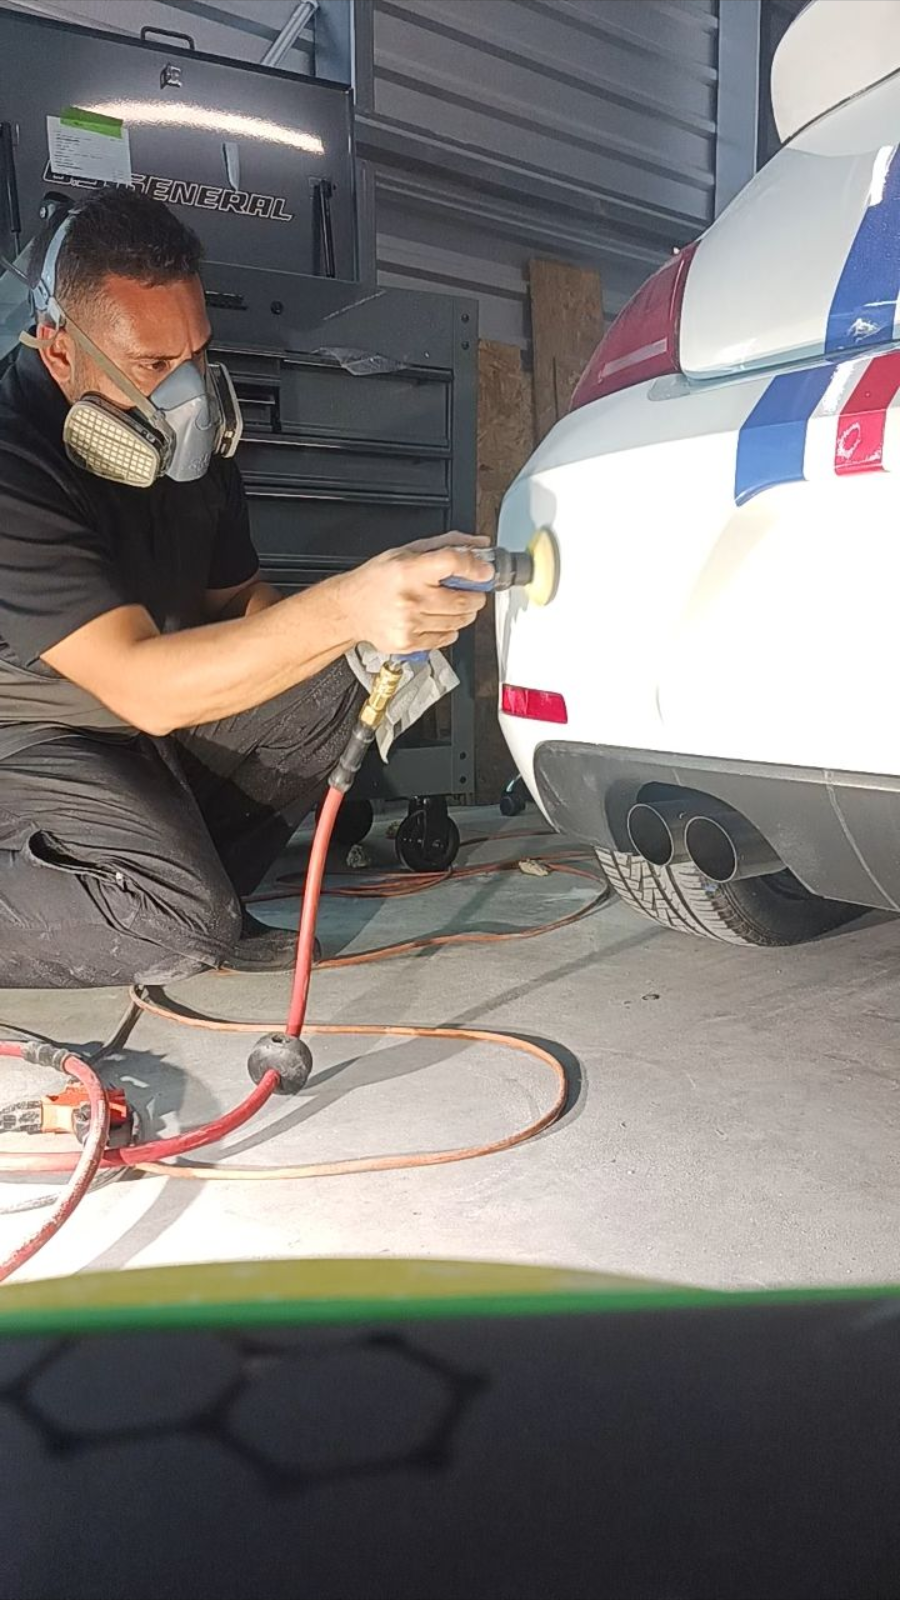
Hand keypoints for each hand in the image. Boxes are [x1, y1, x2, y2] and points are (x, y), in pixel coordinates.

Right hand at [340, 534, 492, 654]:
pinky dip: (450, 629)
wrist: (350, 609)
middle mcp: (410, 597)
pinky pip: (446, 638)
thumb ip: (445, 545)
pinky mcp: (409, 643)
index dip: (475, 567)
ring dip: (465, 614)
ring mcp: (410, 623)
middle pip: (463, 600)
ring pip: (458, 621)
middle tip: (474, 592)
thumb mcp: (406, 552)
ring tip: (454, 606)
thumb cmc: (377, 579)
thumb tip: (478, 543)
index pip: (452, 564)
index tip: (484, 572)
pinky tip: (438, 619)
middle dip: (476, 596)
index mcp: (408, 570)